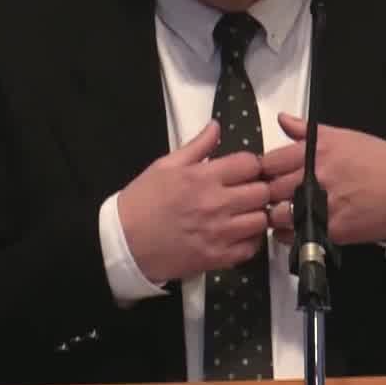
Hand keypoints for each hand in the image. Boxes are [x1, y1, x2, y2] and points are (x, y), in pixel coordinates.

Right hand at [116, 120, 271, 283]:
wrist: (123, 243)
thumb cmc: (142, 201)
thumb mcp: (165, 165)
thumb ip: (197, 145)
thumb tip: (217, 126)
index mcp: (202, 177)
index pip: (250, 164)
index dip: (250, 165)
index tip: (243, 172)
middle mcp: (215, 204)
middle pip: (262, 192)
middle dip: (258, 189)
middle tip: (246, 193)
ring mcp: (219, 233)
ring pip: (262, 220)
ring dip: (256, 215)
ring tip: (243, 214)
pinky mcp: (218, 258)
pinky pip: (252, 247)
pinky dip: (249, 241)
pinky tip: (237, 235)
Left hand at [259, 113, 385, 246]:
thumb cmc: (379, 160)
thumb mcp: (345, 137)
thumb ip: (308, 131)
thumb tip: (282, 120)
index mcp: (317, 152)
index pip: (270, 162)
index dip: (264, 171)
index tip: (267, 177)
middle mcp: (318, 177)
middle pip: (271, 189)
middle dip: (268, 195)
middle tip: (272, 199)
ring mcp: (324, 204)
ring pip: (280, 214)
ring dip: (277, 216)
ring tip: (283, 215)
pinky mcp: (333, 229)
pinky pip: (297, 234)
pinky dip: (290, 234)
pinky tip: (294, 229)